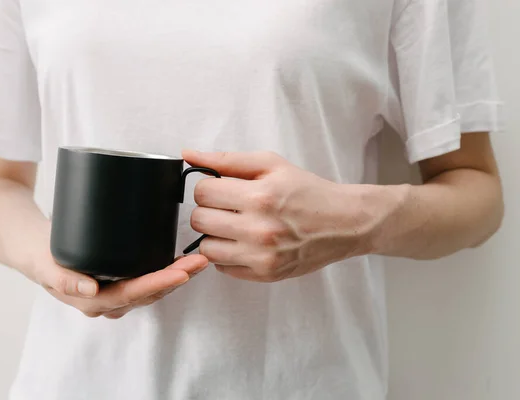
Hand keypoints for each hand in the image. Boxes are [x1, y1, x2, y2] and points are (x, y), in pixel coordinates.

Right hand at [29, 242, 207, 317]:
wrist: (29, 245)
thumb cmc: (38, 253)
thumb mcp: (44, 264)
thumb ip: (63, 279)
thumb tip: (89, 289)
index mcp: (91, 301)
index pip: (132, 294)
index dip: (158, 284)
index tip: (181, 272)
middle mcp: (106, 301)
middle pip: (148, 292)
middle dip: (177, 278)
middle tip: (200, 261)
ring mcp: (113, 291)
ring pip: (152, 288)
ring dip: (177, 275)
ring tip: (199, 260)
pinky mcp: (118, 279)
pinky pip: (147, 280)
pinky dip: (166, 270)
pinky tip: (182, 261)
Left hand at [183, 150, 387, 282]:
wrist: (344, 223)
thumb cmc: (308, 191)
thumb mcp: (271, 164)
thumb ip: (228, 160)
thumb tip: (188, 154)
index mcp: (260, 196)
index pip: (202, 192)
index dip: (208, 187)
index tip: (221, 189)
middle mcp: (258, 229)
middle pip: (199, 220)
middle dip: (208, 210)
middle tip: (226, 207)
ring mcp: (261, 256)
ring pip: (206, 248)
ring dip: (215, 235)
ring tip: (234, 225)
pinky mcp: (264, 274)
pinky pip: (222, 268)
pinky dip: (227, 255)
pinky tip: (244, 242)